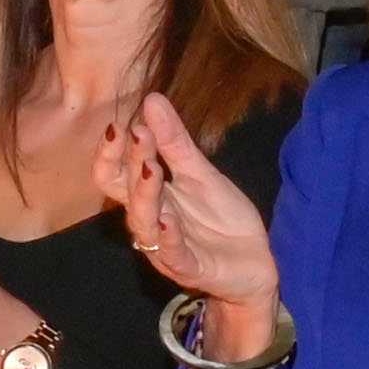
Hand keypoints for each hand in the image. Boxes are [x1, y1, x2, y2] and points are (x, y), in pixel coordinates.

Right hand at [106, 94, 279, 345]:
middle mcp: (150, 222)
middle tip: (137, 133)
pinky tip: (170, 220)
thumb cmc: (222, 219)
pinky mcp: (191, 269)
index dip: (110, 152)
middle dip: (129, 163)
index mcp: (149, 198)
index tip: (118, 124)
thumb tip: (152, 99)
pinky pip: (173, 255)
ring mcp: (167, 248)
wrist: (257, 261)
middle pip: (125, 194)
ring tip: (150, 168)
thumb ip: (175, 142)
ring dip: (145, 195)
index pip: (114, 175)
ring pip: (144, 223)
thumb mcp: (201, 174)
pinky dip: (169, 238)